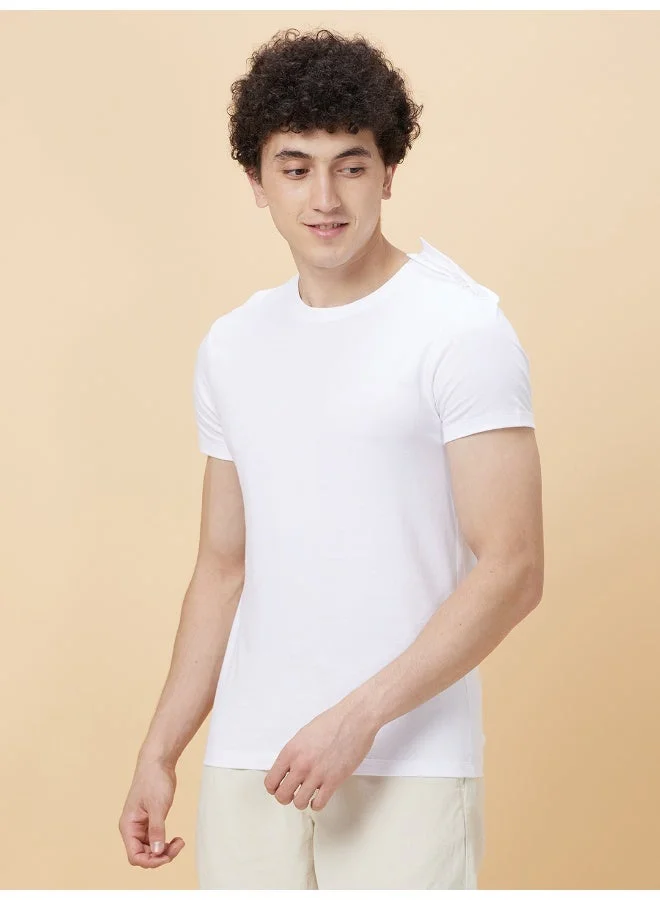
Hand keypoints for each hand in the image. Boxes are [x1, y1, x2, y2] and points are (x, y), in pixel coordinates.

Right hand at [118, 758, 184, 867]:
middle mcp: (132, 829)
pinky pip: (156, 840)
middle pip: (143, 855)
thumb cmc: (154, 780)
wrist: (157, 762)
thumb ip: (157, 830)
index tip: (167, 855)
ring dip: (164, 851)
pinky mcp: (150, 821)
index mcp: (128, 826)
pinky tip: (176, 839)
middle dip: (160, 856)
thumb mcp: (158, 806)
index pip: (135, 856)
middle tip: (179, 845)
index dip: (150, 861)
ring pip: (151, 849)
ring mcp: (141, 826)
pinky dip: (165, 843)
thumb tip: (157, 852)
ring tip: (179, 842)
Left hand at [264, 700, 378, 811]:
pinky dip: (316, 804)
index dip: (273, 788)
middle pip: (282, 795)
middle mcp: (301, 764)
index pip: (271, 781)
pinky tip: (318, 797)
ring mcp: (317, 774)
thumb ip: (294, 753)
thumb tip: (289, 768)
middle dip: (285, 797)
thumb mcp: (304, 734)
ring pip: (299, 803)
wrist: (354, 719)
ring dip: (301, 801)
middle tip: (291, 794)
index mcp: (291, 751)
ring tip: (306, 795)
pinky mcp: (333, 781)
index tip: (277, 788)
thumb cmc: (332, 722)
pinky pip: (318, 804)